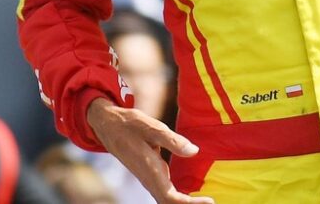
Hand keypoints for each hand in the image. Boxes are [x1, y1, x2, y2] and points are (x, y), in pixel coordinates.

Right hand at [87, 98, 213, 203]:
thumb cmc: (131, 124)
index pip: (170, 198)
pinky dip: (178, 197)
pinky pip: (165, 192)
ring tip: (205, 201)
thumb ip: (173, 140)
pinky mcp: (150, 174)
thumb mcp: (152, 127)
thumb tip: (194, 152)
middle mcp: (149, 179)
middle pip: (169, 203)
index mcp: (150, 170)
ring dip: (184, 202)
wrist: (109, 125)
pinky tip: (191, 195)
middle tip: (211, 202)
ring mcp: (148, 178)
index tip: (209, 201)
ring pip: (166, 199)